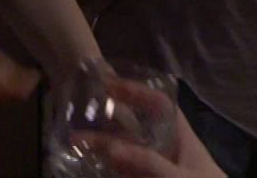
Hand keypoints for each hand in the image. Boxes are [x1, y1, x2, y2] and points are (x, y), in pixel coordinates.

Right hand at [72, 76, 222, 177]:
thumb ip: (149, 163)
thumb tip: (111, 148)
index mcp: (181, 138)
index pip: (159, 105)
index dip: (137, 91)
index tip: (110, 86)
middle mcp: (167, 151)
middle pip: (136, 129)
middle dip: (109, 123)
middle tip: (80, 120)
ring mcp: (158, 170)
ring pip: (127, 153)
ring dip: (103, 148)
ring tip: (76, 144)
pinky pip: (127, 173)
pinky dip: (111, 169)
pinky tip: (91, 166)